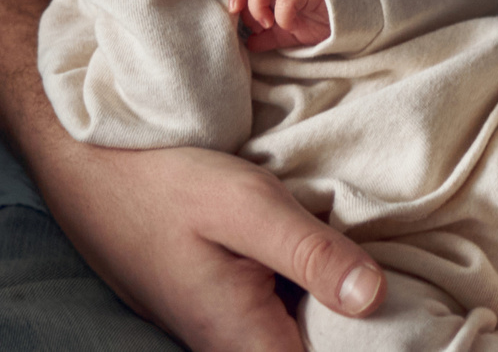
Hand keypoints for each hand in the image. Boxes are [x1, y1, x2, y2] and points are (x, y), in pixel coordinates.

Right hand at [36, 138, 382, 351]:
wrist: (90, 165)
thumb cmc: (165, 180)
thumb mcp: (247, 204)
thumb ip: (309, 254)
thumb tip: (374, 297)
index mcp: (243, 337)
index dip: (371, 344)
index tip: (407, 312)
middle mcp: (231, 346)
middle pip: (313, 351)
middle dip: (357, 328)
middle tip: (399, 279)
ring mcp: (222, 328)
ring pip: (297, 334)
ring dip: (333, 308)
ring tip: (373, 265)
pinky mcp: (219, 305)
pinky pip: (278, 314)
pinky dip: (309, 291)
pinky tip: (331, 257)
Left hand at [227, 0, 329, 51]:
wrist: (351, 19)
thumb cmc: (318, 22)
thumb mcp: (287, 33)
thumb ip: (267, 37)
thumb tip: (248, 43)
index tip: (233, 13)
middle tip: (241, 15)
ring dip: (257, 6)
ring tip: (266, 24)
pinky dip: (281, 16)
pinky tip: (288, 26)